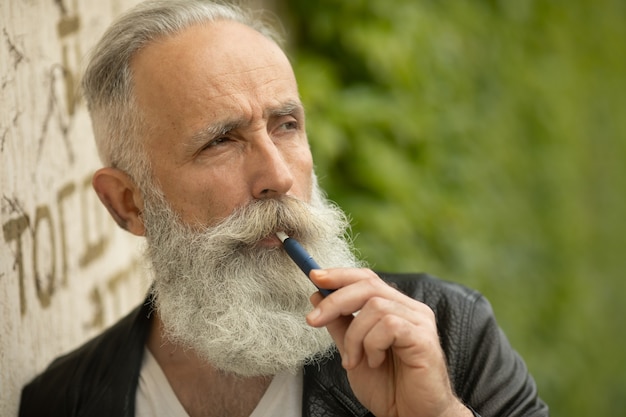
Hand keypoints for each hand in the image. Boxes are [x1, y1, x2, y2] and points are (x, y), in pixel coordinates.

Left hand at [306, 268, 471, 416]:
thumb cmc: (388, 388)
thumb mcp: (353, 352)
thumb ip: (339, 324)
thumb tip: (317, 296)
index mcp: (396, 308)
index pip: (367, 279)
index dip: (340, 275)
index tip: (314, 276)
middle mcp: (410, 309)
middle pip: (368, 285)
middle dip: (335, 300)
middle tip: (313, 320)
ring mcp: (420, 322)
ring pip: (375, 306)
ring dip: (354, 335)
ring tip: (353, 360)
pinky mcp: (424, 338)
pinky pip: (389, 325)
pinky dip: (372, 344)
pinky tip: (375, 361)